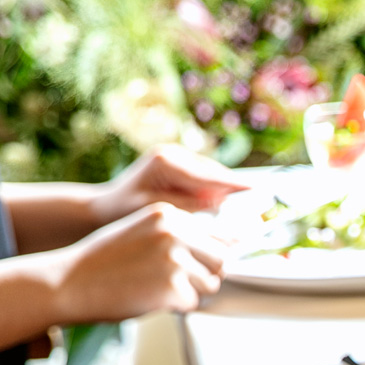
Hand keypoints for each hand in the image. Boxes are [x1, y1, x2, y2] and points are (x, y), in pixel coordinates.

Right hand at [49, 204, 228, 322]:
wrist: (68, 282)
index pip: (216, 236)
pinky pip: (191, 304)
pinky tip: (148, 298)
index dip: (208, 256)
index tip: (199, 264)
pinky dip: (175, 307)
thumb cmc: (105, 261)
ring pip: (210, 284)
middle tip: (177, 282)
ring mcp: (174, 260)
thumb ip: (179, 235)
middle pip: (221, 261)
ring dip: (190, 292)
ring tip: (156, 288)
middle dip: (205, 275)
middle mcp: (174, 233)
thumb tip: (231, 244)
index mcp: (168, 215)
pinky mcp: (172, 288)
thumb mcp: (142, 232)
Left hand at [91, 145, 250, 223]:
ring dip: (225, 187)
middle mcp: (172, 153)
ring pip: (211, 172)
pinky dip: (214, 187)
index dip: (234, 184)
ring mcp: (175, 156)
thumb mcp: (158, 210)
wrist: (106, 206)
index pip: (208, 175)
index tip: (257, 190)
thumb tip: (219, 202)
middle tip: (258, 198)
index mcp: (166, 161)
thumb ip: (189, 205)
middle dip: (233, 186)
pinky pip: (203, 176)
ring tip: (247, 201)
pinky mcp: (177, 163)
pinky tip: (224, 201)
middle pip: (213, 171)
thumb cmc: (125, 212)